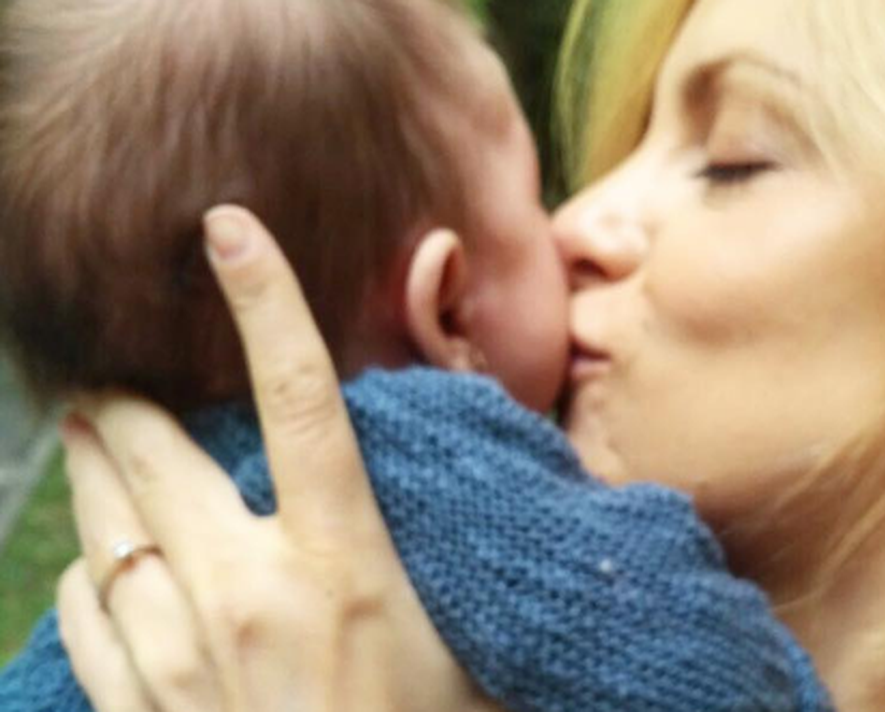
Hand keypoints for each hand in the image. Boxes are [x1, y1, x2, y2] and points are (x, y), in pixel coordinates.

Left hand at [56, 206, 495, 711]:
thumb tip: (447, 480)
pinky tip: (102, 566)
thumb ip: (447, 553)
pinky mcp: (141, 710)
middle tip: (115, 373)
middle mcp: (247, 594)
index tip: (229, 227)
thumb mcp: (469, 641)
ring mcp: (180, 656)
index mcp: (343, 565)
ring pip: (102, 522)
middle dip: (124, 395)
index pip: (304, 401)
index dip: (268, 302)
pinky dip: (86, 569)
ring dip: (95, 469)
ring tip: (94, 438)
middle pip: (156, 449)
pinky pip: (82, 607)